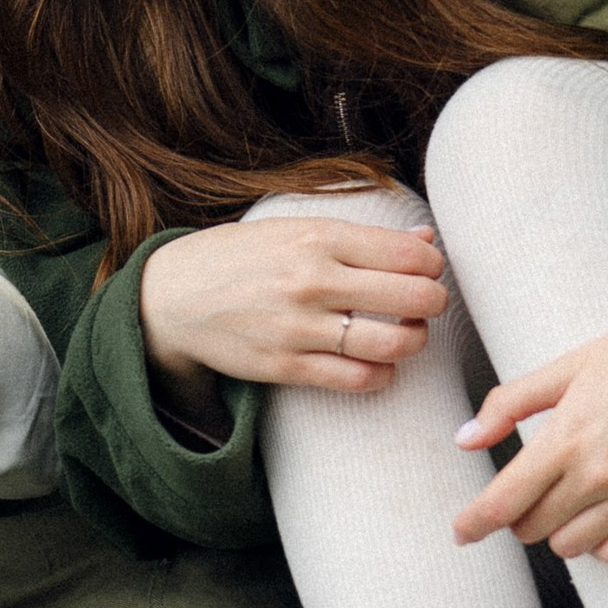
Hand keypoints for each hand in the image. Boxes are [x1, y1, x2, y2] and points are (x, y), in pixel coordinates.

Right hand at [137, 216, 450, 422]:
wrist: (173, 296)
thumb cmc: (241, 257)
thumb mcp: (295, 229)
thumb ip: (361, 236)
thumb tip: (425, 238)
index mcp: (319, 238)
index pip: (408, 253)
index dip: (432, 265)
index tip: (427, 270)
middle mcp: (313, 280)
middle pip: (412, 298)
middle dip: (434, 303)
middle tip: (427, 304)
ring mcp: (299, 327)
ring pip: (393, 343)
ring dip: (414, 342)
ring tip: (407, 336)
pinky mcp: (285, 366)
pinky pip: (357, 379)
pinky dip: (381, 375)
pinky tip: (377, 364)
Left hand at [452, 305, 607, 564]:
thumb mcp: (568, 366)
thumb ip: (510, 403)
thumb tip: (465, 438)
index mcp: (565, 437)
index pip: (502, 502)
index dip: (473, 523)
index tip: (462, 531)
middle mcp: (597, 474)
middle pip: (532, 529)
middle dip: (521, 517)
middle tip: (534, 494)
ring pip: (571, 546)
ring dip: (561, 531)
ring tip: (573, 502)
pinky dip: (604, 544)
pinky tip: (605, 517)